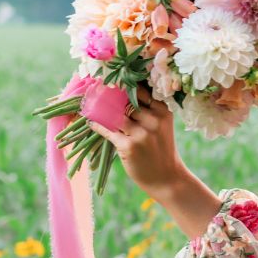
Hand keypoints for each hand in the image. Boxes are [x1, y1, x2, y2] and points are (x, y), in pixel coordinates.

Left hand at [86, 83, 186, 197]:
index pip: (141, 90)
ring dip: (102, 110)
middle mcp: (154, 119)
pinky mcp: (129, 146)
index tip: (112, 78)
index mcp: (163, 111)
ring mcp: (142, 133)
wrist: (167, 178)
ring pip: (115, 114)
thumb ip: (148, 110)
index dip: (125, 83)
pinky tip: (91, 122)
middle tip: (96, 90)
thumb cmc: (161, 149)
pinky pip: (108, 131)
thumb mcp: (162, 126)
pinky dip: (98, 126)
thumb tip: (121, 92)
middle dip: (111, 96)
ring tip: (90, 105)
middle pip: (126, 101)